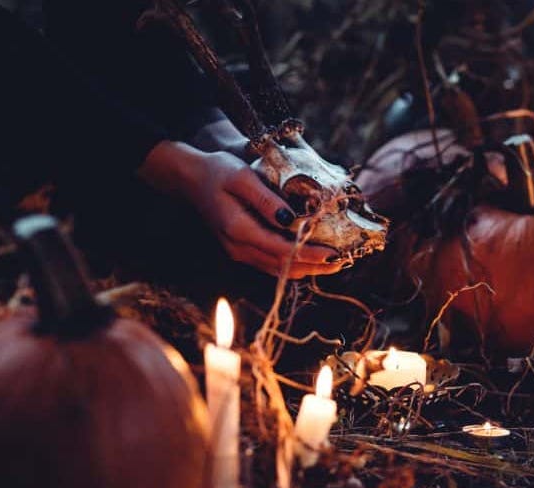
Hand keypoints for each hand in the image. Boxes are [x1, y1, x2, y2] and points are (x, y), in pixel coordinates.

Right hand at [138, 141, 342, 278]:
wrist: (191, 179)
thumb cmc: (217, 172)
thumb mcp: (242, 178)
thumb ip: (266, 200)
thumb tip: (292, 220)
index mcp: (238, 230)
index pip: (281, 250)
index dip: (310, 254)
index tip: (334, 254)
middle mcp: (238, 248)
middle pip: (282, 266)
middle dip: (315, 267)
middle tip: (343, 263)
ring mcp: (238, 252)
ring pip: (277, 270)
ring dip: (306, 269)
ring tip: (333, 264)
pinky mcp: (241, 250)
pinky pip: (270, 264)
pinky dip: (292, 264)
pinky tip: (310, 259)